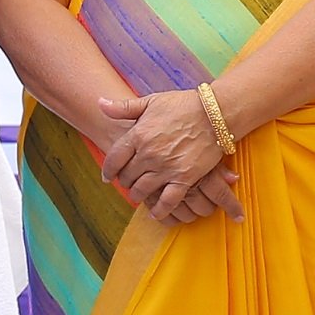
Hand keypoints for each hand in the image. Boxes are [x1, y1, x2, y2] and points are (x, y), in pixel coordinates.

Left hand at [94, 90, 234, 221]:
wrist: (215, 113)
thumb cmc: (183, 105)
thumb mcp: (151, 101)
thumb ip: (123, 107)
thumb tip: (99, 103)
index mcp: (138, 134)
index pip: (113, 159)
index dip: (108, 170)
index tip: (108, 177)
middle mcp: (148, 153)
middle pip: (127, 176)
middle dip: (125, 182)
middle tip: (127, 183)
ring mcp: (166, 167)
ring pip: (142, 191)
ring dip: (138, 195)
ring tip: (139, 195)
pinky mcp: (184, 178)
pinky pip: (167, 201)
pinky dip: (159, 210)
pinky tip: (155, 213)